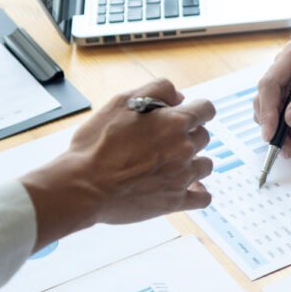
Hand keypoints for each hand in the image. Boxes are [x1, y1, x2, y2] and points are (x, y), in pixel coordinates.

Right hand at [20, 78, 214, 249]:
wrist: (84, 186)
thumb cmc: (97, 145)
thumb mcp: (122, 102)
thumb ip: (157, 90)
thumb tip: (180, 97)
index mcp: (174, 123)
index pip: (207, 109)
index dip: (197, 111)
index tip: (187, 115)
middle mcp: (184, 148)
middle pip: (204, 137)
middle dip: (188, 136)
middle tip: (165, 142)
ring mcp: (182, 176)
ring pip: (206, 165)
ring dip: (193, 162)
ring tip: (172, 164)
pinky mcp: (175, 201)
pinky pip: (203, 197)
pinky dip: (198, 192)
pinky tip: (188, 188)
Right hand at [253, 39, 290, 158]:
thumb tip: (289, 118)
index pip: (270, 84)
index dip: (267, 110)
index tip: (270, 133)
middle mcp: (287, 70)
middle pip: (267, 101)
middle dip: (275, 127)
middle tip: (287, 147)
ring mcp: (290, 86)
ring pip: (274, 115)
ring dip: (284, 134)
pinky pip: (286, 122)